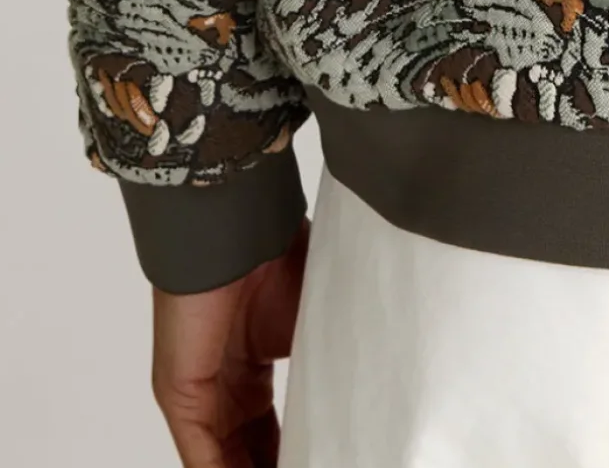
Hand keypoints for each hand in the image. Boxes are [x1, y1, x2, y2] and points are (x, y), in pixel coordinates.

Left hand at [151, 218, 309, 467]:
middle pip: (249, 452)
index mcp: (253, 369)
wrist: (246, 228)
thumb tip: (363, 405)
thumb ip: (324, 369)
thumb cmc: (286, 260)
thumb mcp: (315, 327)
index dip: (296, 454)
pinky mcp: (181, 396)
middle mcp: (224, 387)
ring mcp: (200, 395)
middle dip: (277, 464)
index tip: (329, 459)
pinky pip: (203, 456)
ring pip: (226, 459)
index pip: (273, 433)